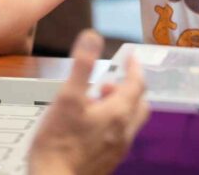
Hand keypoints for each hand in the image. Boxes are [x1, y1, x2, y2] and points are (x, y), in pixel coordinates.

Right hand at [28, 30, 149, 174]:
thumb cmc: (59, 144)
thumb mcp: (67, 97)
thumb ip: (82, 66)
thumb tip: (92, 37)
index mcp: (118, 113)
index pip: (136, 84)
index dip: (135, 67)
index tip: (131, 56)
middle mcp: (123, 131)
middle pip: (139, 104)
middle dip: (129, 87)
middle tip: (110, 80)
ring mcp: (117, 148)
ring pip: (129, 121)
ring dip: (119, 105)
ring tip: (94, 100)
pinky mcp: (107, 161)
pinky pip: (119, 135)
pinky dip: (112, 122)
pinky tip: (90, 124)